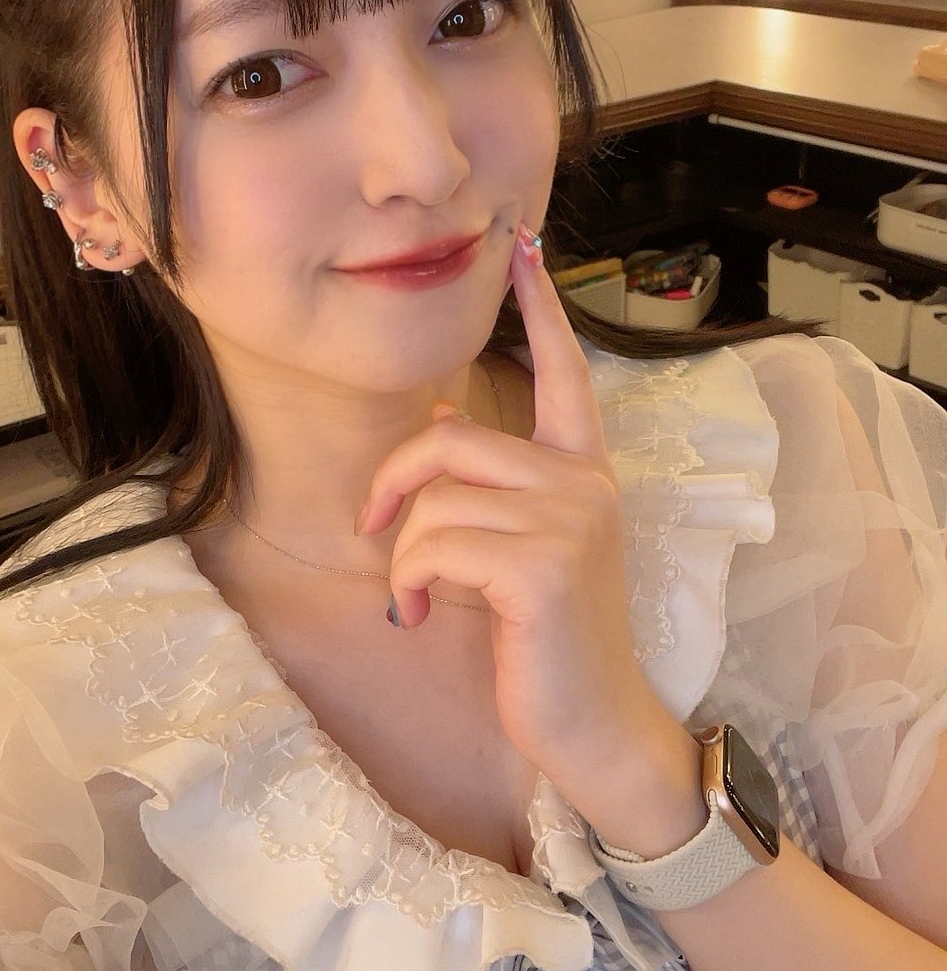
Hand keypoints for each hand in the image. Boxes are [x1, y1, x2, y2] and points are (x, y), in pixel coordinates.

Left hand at [357, 222, 689, 809]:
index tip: (524, 246)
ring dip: (407, 557)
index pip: (565, 372)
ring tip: (420, 597)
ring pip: (436, 500)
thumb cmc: (548, 638)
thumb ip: (492, 486)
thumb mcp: (521, 549)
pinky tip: (425, 616)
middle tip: (375, 532)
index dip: (542, 307)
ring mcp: (569, 522)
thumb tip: (438, 423)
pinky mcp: (543, 568)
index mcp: (583, 471)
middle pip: (451, 441)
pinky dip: (411, 585)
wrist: (594, 724)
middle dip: (393, 485)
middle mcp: (584, 483)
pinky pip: (435, 547)